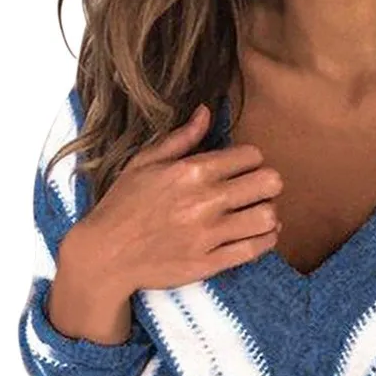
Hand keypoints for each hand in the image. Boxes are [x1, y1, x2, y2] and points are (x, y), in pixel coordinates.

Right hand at [72, 103, 284, 292]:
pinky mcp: (210, 263)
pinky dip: (265, 240)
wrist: (105, 255)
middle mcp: (204, 201)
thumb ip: (181, 138)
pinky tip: (259, 235)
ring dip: (269, 213)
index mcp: (191, 171)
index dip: (253, 160)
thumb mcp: (144, 163)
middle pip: (268, 182)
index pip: (251, 155)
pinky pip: (255, 249)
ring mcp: (209, 234)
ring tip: (258, 213)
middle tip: (258, 190)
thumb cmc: (122, 206)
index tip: (244, 169)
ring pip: (267, 217)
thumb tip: (206, 112)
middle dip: (268, 184)